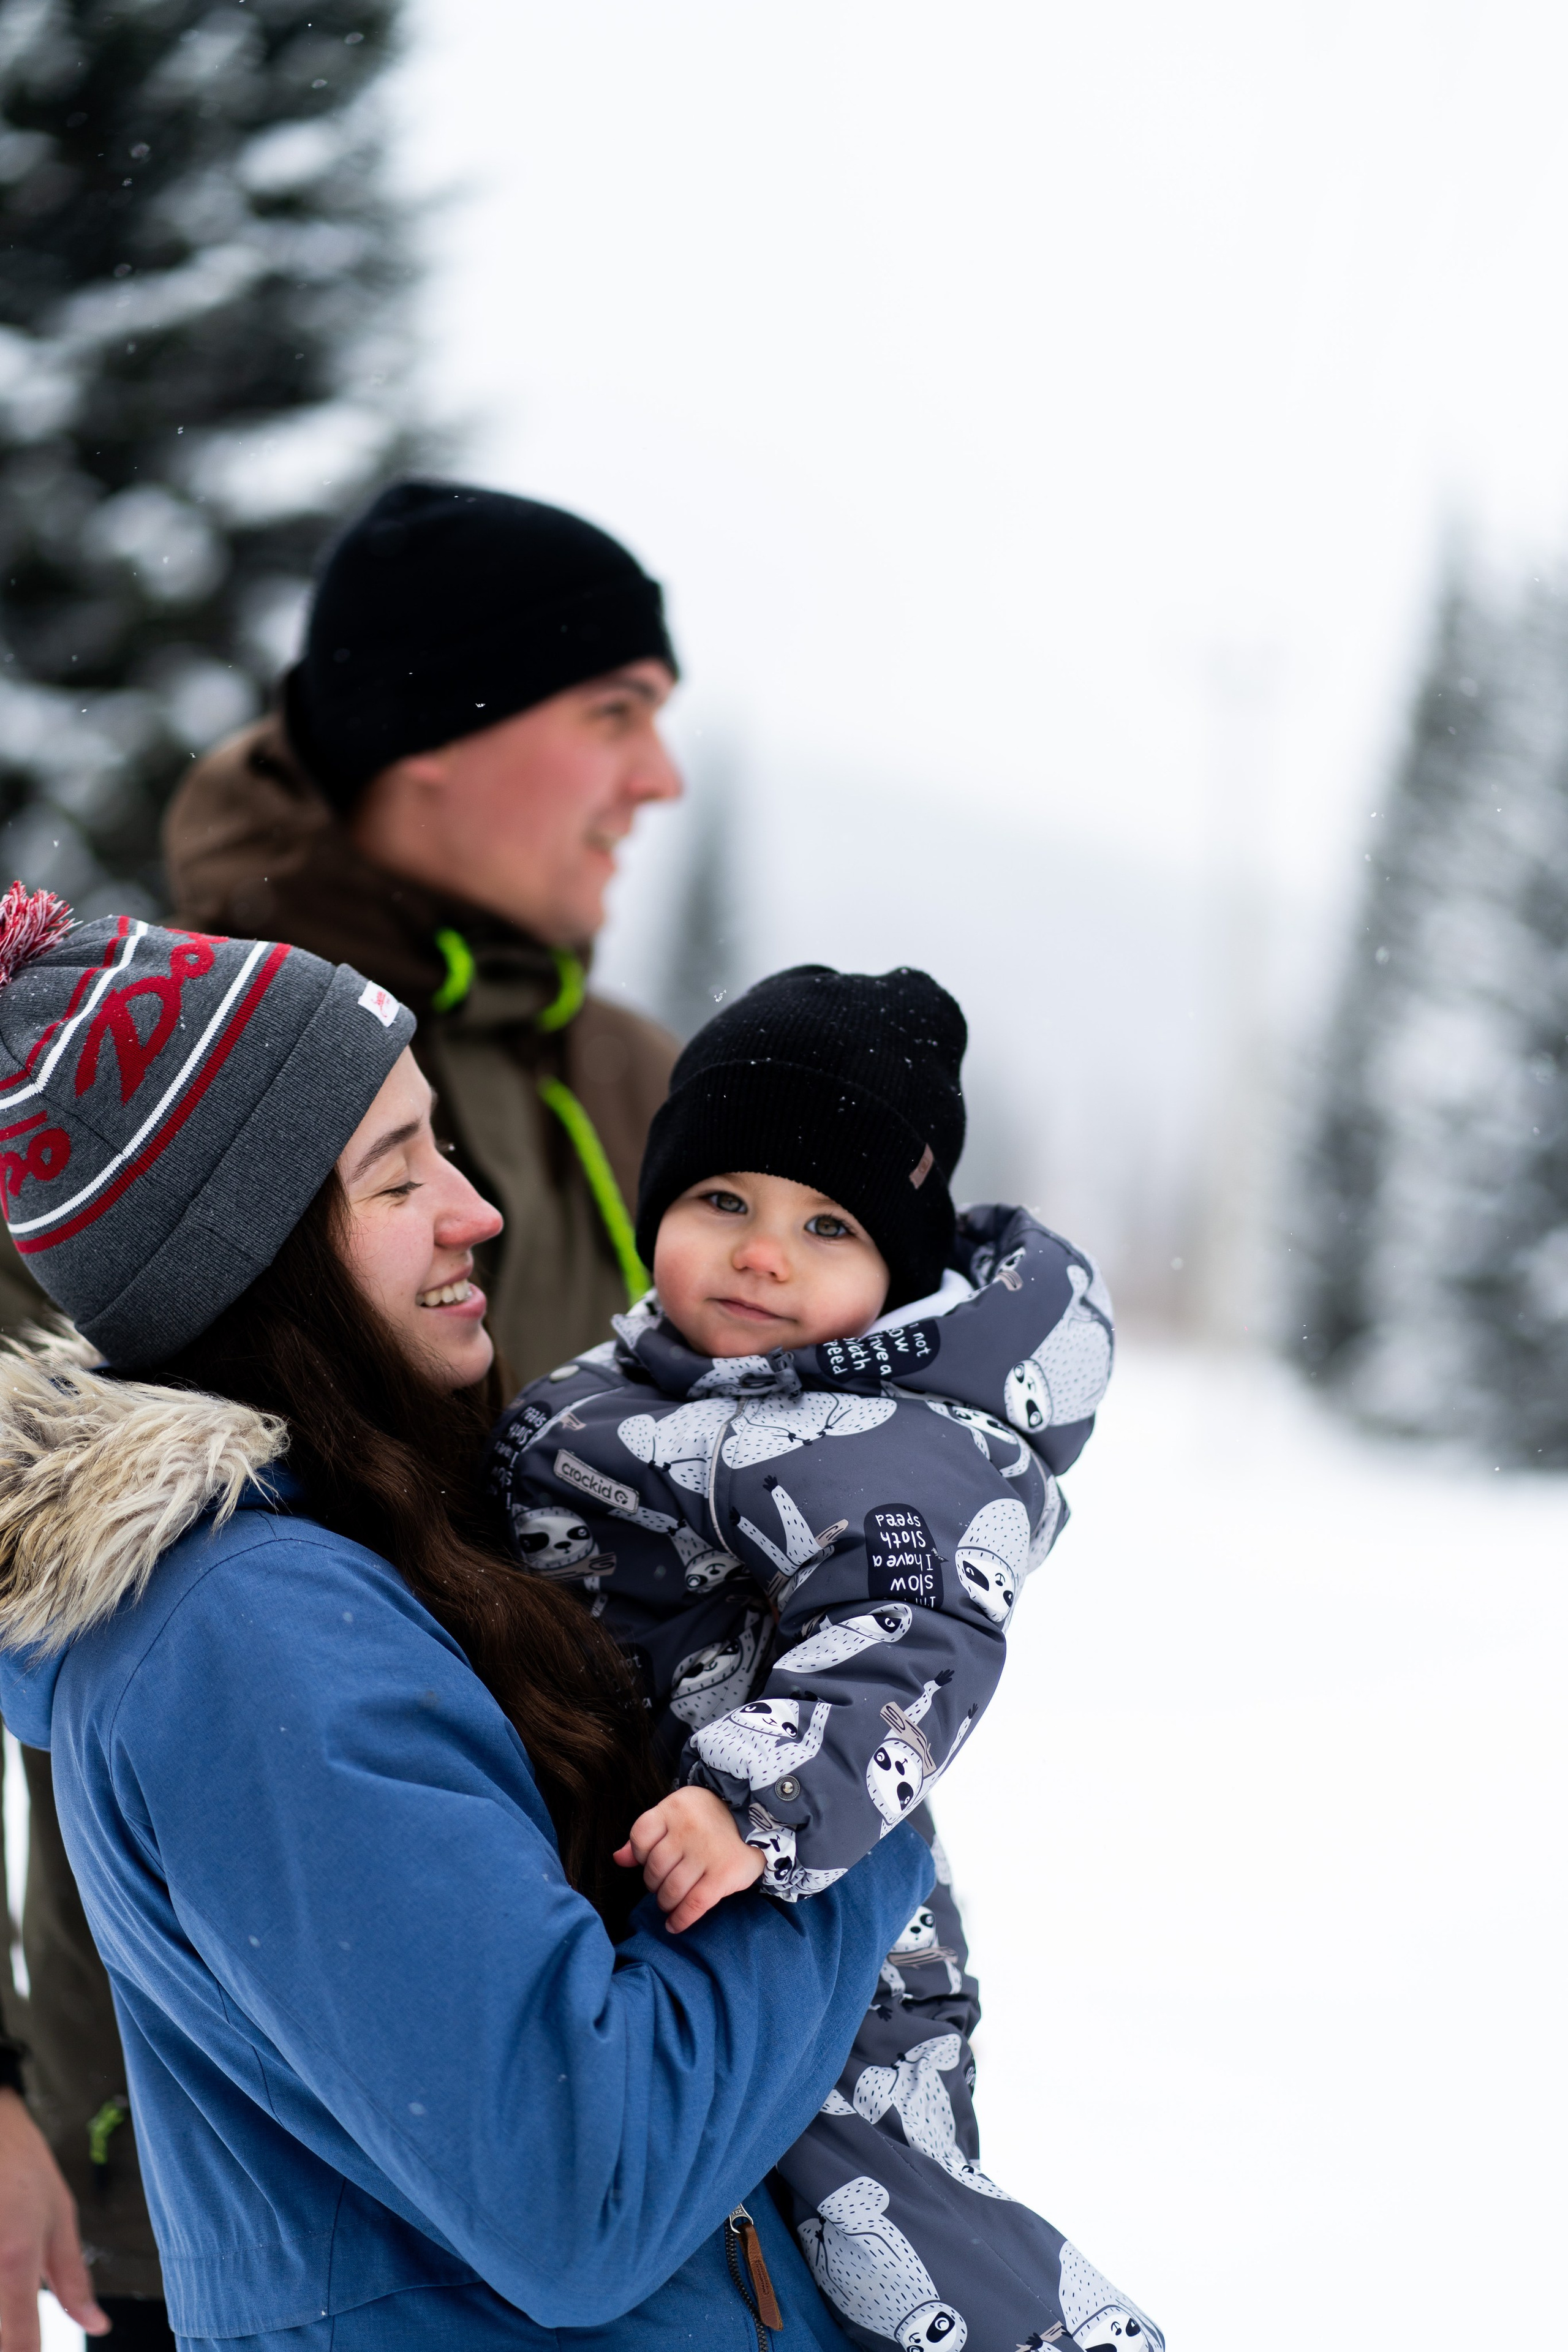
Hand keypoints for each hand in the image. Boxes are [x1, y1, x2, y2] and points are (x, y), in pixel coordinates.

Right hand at [0, 2087, 109, 2345]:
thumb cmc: (22, 2167)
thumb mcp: (60, 2218)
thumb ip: (74, 2281)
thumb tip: (98, 2325)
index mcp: (15, 2260)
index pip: (18, 2342)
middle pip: (0, 2330)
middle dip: (12, 2331)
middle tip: (26, 2294)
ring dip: (4, 2304)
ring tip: (13, 2249)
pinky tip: (2, 2264)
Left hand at [613, 1786, 765, 1932]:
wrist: (757, 1819)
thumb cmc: (709, 1820)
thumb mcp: (677, 1814)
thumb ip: (647, 1835)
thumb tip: (618, 1859)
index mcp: (674, 1807)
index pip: (641, 1836)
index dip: (640, 1855)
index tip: (651, 1862)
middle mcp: (688, 1828)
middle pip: (655, 1868)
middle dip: (654, 1884)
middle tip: (663, 1886)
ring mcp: (706, 1852)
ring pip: (671, 1890)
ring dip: (666, 1903)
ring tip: (669, 1904)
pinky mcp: (723, 1874)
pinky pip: (694, 1905)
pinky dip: (681, 1919)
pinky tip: (675, 1925)